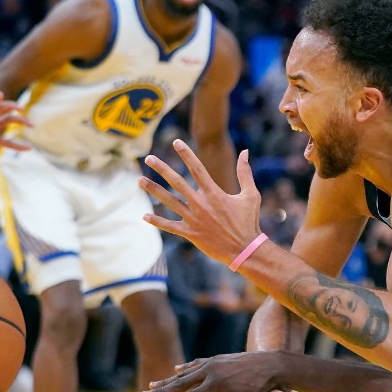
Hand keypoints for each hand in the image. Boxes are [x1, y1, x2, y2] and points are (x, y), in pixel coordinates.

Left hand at [139, 142, 261, 264]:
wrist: (245, 249)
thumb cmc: (248, 222)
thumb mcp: (251, 195)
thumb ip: (245, 173)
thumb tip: (245, 152)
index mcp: (214, 193)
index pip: (196, 169)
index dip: (186, 154)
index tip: (175, 142)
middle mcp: (201, 204)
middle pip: (177, 182)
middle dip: (162, 168)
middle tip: (149, 158)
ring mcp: (194, 219)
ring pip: (169, 201)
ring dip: (154, 190)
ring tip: (140, 180)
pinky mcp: (190, 233)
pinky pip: (170, 226)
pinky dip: (157, 221)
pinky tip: (144, 215)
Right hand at [143, 352, 291, 391]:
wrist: (273, 363)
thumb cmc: (261, 387)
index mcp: (217, 384)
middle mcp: (211, 371)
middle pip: (182, 382)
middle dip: (163, 390)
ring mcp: (213, 362)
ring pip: (186, 372)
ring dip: (169, 378)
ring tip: (153, 384)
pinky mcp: (218, 358)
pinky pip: (197, 363)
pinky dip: (185, 367)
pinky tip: (176, 369)